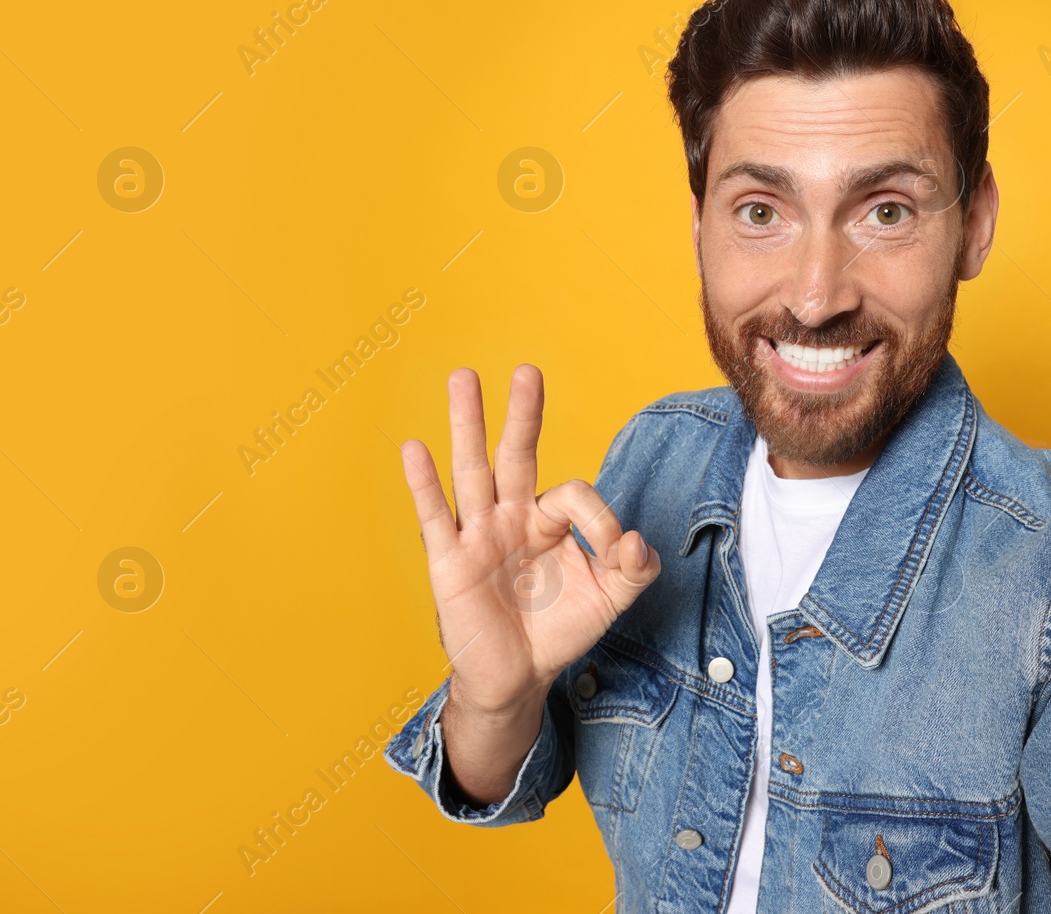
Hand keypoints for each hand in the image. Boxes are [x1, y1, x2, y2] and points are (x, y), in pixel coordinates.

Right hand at [399, 365, 659, 716]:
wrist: (516, 678)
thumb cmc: (559, 630)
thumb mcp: (609, 600)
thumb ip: (634, 569)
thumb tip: (635, 539)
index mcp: (550, 520)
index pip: (573, 494)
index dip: (599, 517)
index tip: (615, 551)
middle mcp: (512, 516)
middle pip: (517, 455)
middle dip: (523, 415)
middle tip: (528, 372)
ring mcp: (478, 535)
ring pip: (472, 471)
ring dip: (468, 425)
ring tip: (463, 377)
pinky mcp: (449, 562)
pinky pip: (436, 517)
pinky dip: (423, 483)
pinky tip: (414, 448)